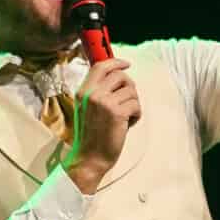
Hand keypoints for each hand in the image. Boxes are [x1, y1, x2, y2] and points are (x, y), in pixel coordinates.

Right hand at [65, 58, 139, 186]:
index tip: (126, 64)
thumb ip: (97, 92)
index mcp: (83, 91)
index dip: (116, 62)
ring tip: (125, 117)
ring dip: (133, 104)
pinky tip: (128, 124)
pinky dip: (136, 115)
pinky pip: (136, 104)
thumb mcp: (86, 108)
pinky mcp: (117, 113)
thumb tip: (118, 76)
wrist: (90, 158)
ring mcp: (104, 102)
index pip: (100, 66)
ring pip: (132, 91)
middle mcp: (92, 94)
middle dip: (129, 87)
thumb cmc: (91, 136)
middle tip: (128, 101)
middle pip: (120, 75)